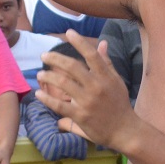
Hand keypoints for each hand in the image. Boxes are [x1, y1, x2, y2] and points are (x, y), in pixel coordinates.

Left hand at [36, 30, 138, 150]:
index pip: (92, 55)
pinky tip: (39, 94)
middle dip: (55, 58)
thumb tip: (103, 43)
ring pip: (63, 83)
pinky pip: (60, 105)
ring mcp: (88, 101)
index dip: (80, 42)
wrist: (125, 130)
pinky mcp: (81, 116)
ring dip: (48, 77)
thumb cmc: (120, 104)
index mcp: (106, 77)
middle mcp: (97, 86)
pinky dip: (47, 99)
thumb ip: (107, 63)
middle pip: (72, 67)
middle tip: (44, 55)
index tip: (69, 32)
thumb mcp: (117, 81)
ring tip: (40, 74)